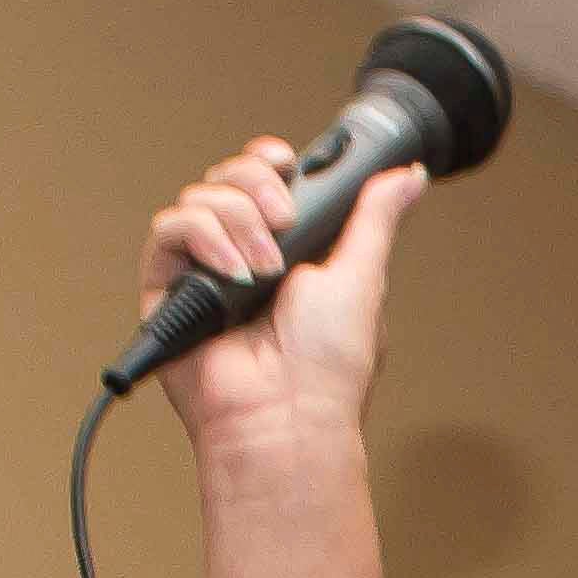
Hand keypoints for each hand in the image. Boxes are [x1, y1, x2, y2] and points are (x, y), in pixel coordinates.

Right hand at [137, 139, 427, 448]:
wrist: (288, 417)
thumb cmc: (329, 368)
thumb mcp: (363, 276)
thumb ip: (376, 218)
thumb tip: (408, 176)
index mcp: (289, 250)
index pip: (264, 179)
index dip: (269, 161)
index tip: (288, 162)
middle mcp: (244, 255)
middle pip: (229, 177)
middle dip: (257, 184)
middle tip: (285, 223)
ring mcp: (205, 272)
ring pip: (201, 197)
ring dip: (238, 222)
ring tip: (264, 273)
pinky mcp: (168, 290)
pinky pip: (169, 229)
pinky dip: (203, 238)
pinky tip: (233, 275)